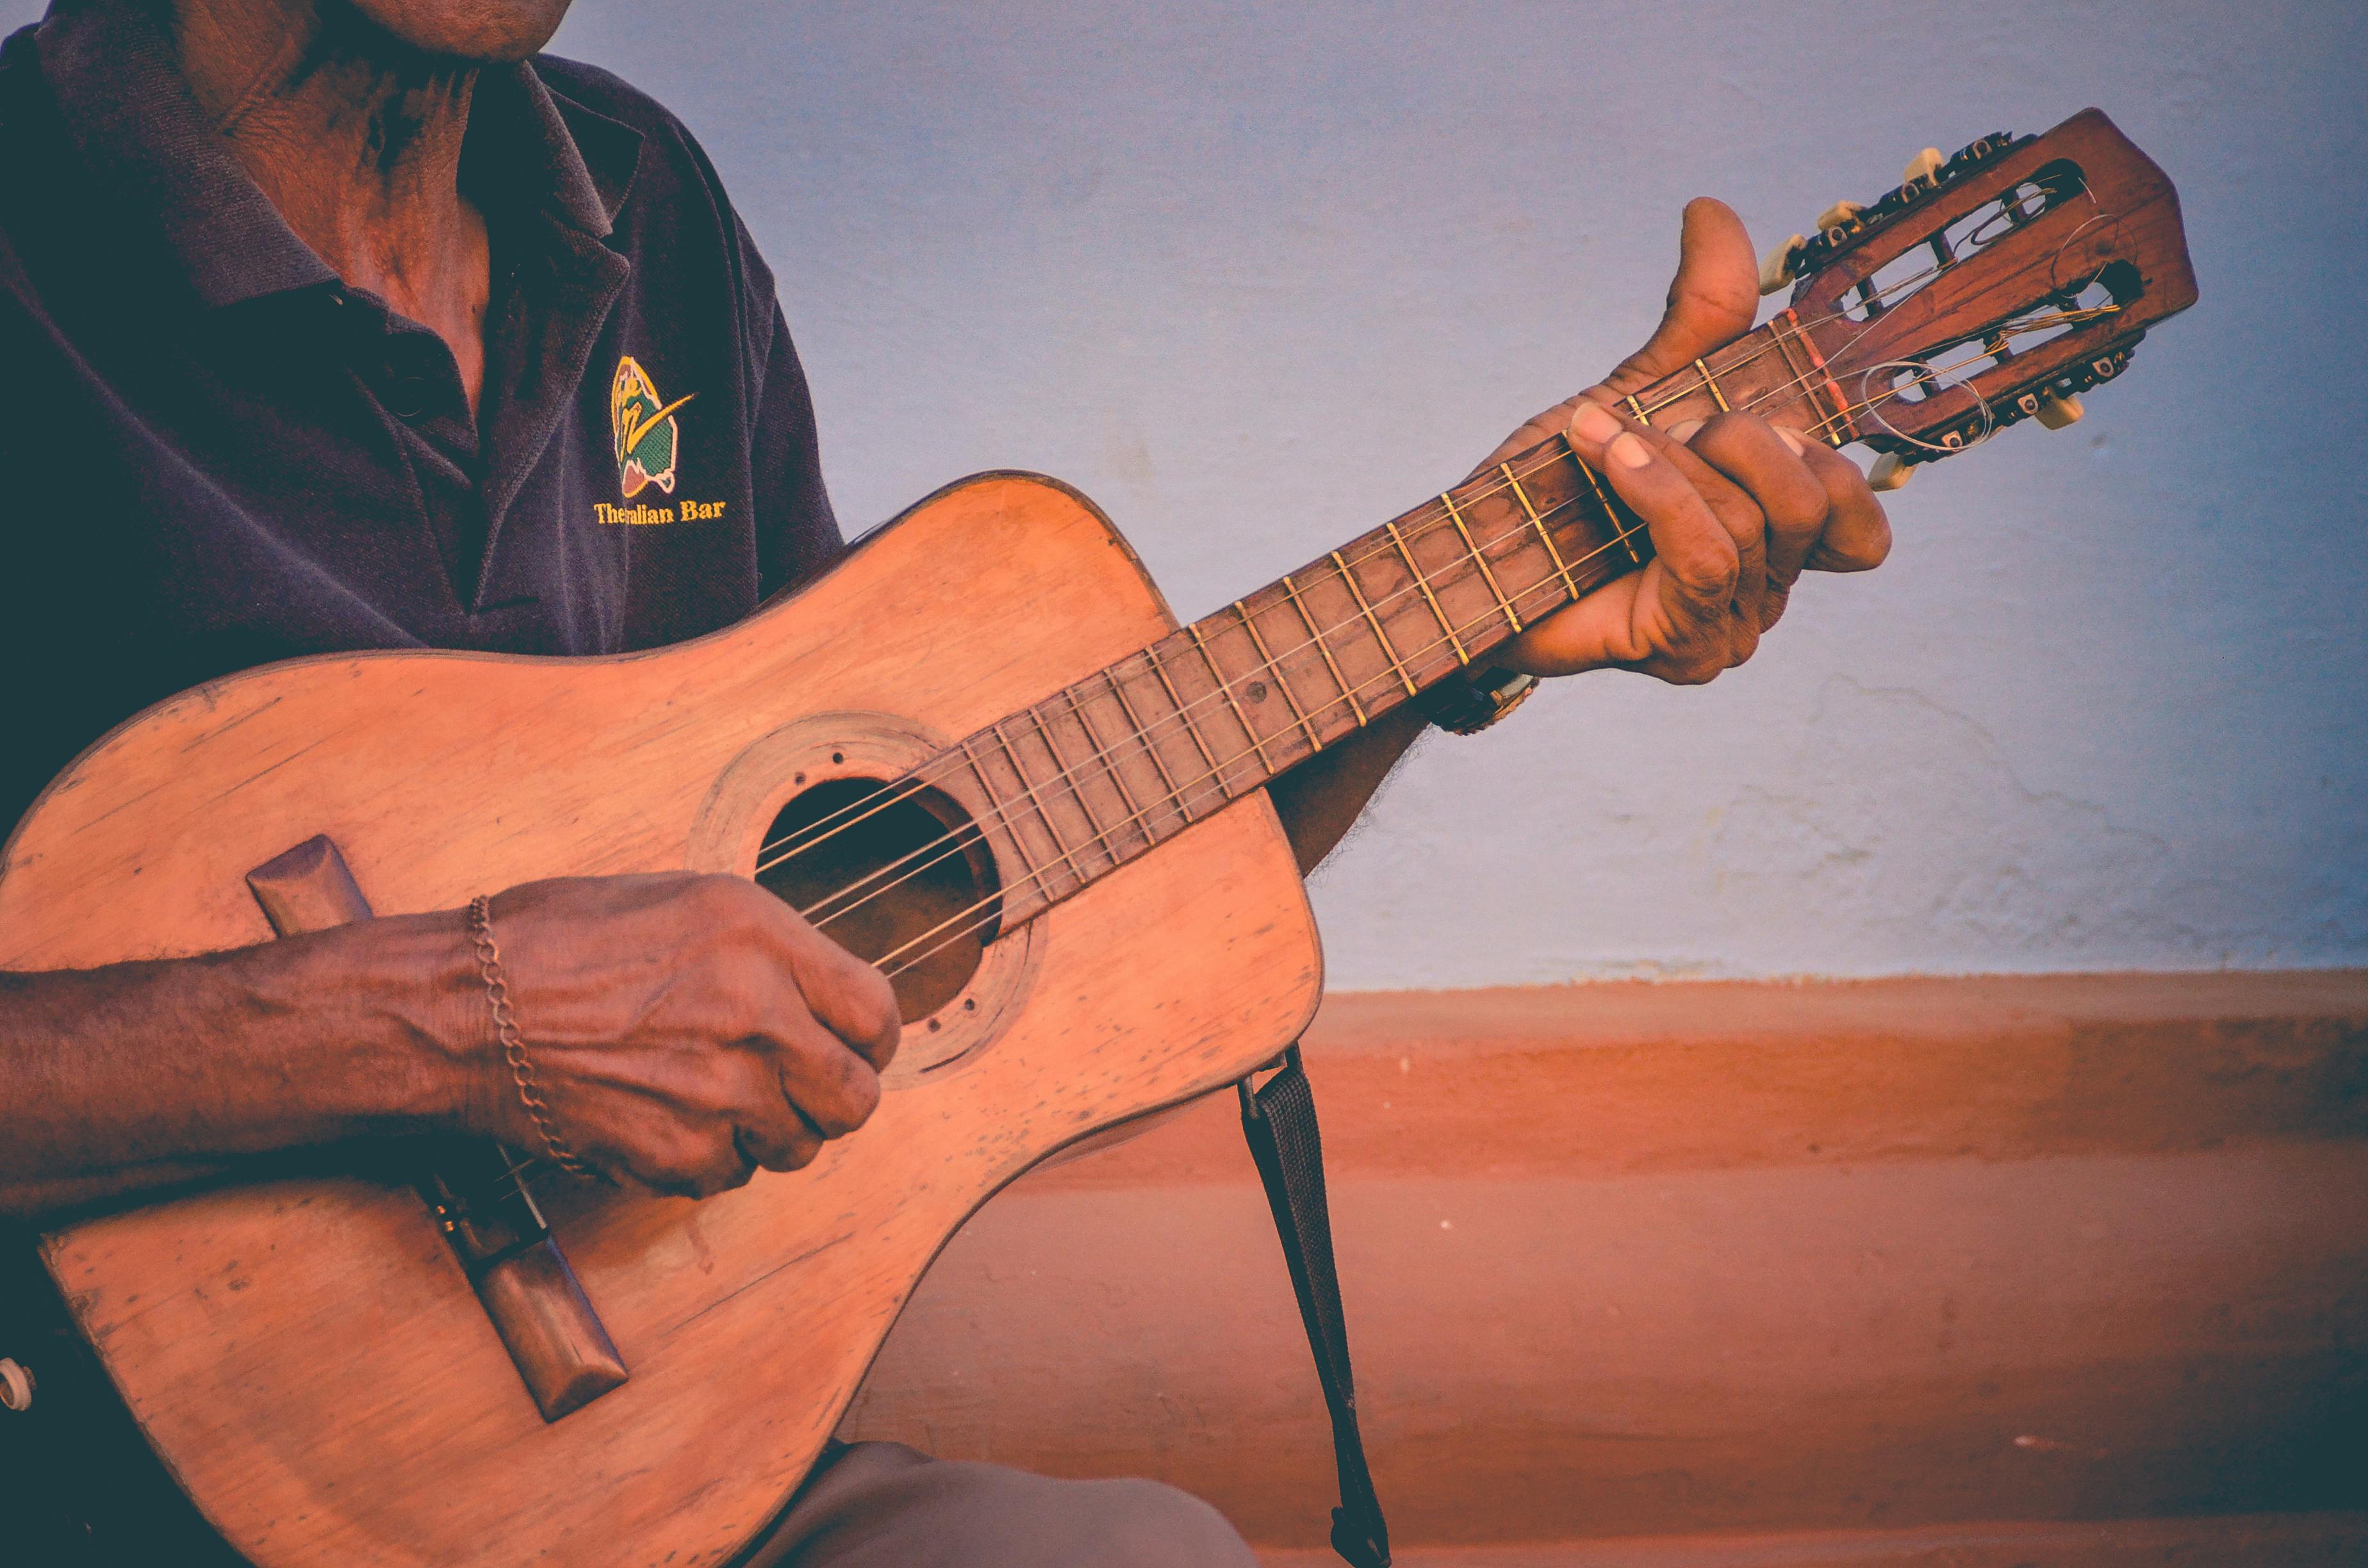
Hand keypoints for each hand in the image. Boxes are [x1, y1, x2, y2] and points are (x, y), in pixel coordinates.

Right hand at [460, 872, 901, 1197]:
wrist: (464, 1012)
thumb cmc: (554, 943)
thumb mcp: (679, 900)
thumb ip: (766, 948)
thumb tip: (821, 994)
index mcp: (760, 936)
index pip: (875, 1012)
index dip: (870, 1039)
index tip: (852, 1046)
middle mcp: (755, 1013)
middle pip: (856, 1097)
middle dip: (832, 1098)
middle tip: (797, 1089)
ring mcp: (720, 1091)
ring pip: (796, 1146)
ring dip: (767, 1131)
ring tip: (711, 1097)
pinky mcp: (678, 1154)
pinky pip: (729, 1177)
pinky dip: (707, 1159)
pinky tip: (663, 1118)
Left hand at [1476, 198, 1892, 681]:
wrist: (1467, 562)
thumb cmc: (1553, 492)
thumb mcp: (1638, 390)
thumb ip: (1696, 317)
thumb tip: (1712, 211)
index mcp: (1770, 537)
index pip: (1861, 519)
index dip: (1834, 454)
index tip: (1743, 406)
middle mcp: (1764, 589)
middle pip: (1819, 502)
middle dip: (1743, 440)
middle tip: (1665, 425)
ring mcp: (1729, 628)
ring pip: (1757, 526)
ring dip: (1673, 462)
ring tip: (1605, 440)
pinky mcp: (1684, 648)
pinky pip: (1706, 558)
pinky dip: (1659, 492)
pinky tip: (1609, 457)